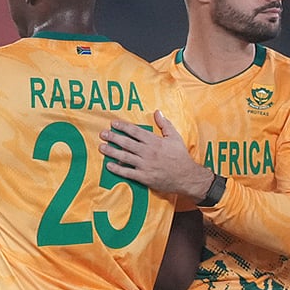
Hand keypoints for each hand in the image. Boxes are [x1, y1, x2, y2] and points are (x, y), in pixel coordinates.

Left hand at [99, 110, 213, 198]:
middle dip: (113, 137)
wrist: (187, 176)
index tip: (113, 124)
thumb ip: (165, 124)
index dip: (123, 127)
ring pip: (124, 157)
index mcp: (154, 141)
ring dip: (111, 151)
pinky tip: (109, 165)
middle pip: (126, 143)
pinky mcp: (144, 177)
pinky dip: (117, 169)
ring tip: (102, 147)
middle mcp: (148, 152)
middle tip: (103, 134)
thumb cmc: (181, 156)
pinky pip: (128, 172)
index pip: (135, 131)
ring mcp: (145, 165)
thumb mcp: (175, 137)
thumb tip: (157, 112)